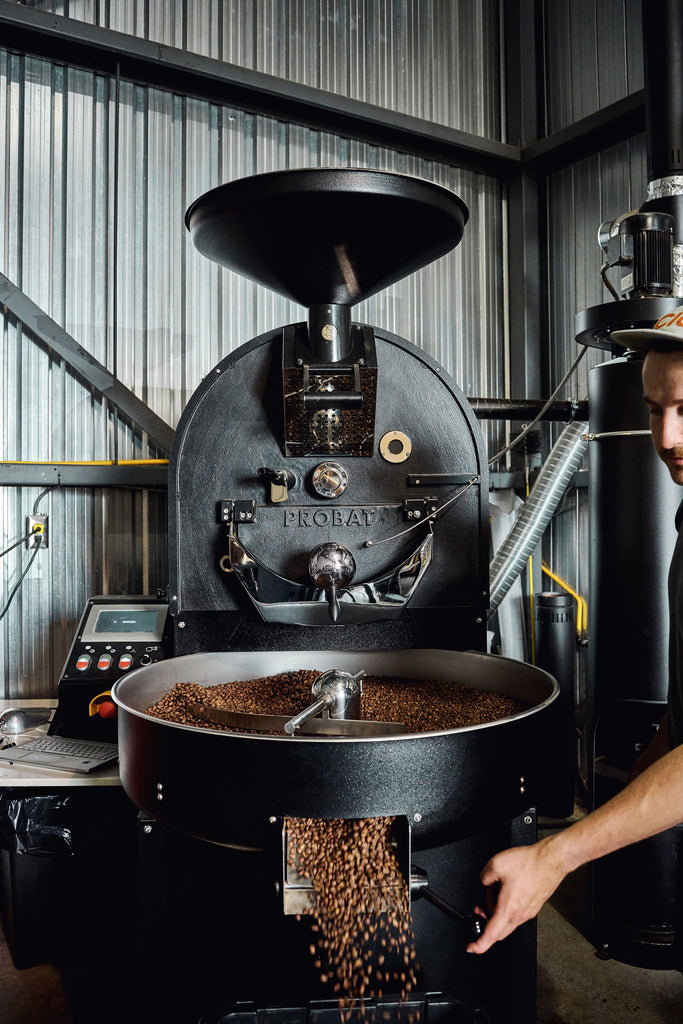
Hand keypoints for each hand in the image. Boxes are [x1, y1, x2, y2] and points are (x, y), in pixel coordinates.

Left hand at [466, 836, 566, 953]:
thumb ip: (485, 877)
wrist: (551, 860)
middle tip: (480, 908)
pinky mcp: (534, 907)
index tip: (472, 947)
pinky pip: (516, 914)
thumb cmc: (530, 863)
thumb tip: (485, 882)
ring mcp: (528, 912)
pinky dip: (507, 907)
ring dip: (497, 912)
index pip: (491, 935)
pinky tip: (507, 890)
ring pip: (507, 922)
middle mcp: (519, 914)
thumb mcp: (496, 864)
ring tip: (495, 891)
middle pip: (498, 931)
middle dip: (486, 922)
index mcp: (508, 908)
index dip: (479, 945)